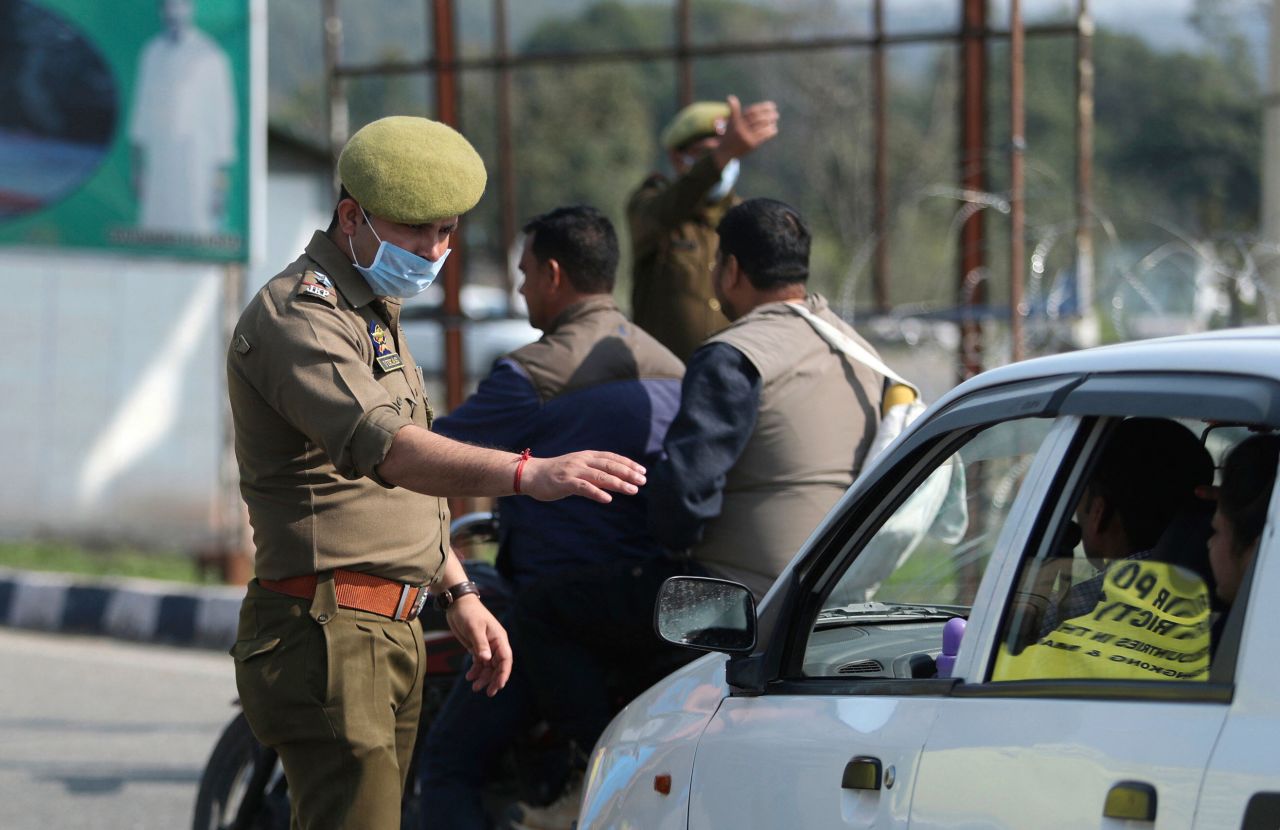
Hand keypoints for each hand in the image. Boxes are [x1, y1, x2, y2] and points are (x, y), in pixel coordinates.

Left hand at [445, 594, 512, 695]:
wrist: (458, 604)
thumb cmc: (468, 613)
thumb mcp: (474, 628)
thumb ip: (480, 644)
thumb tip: (486, 660)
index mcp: (499, 638)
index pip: (506, 659)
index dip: (503, 673)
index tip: (498, 685)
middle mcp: (495, 644)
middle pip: (498, 666)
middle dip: (493, 679)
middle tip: (487, 692)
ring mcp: (487, 646)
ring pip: (489, 666)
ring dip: (483, 677)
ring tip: (474, 687)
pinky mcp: (477, 647)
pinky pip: (480, 663)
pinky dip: (476, 671)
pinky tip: (469, 676)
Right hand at [519, 451, 645, 503]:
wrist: (531, 474)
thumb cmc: (556, 473)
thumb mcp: (577, 468)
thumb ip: (593, 472)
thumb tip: (613, 480)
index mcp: (586, 456)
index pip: (611, 458)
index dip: (628, 463)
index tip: (642, 471)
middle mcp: (582, 461)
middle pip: (609, 465)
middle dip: (628, 472)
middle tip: (643, 480)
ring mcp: (573, 471)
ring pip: (600, 476)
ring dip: (618, 483)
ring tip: (633, 490)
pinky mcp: (565, 482)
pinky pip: (583, 488)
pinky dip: (596, 493)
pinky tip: (608, 499)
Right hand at [712, 95, 778, 167]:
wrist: (725, 152)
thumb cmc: (730, 134)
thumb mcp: (730, 121)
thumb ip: (734, 110)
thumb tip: (731, 98)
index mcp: (736, 120)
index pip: (752, 111)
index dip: (763, 107)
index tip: (772, 105)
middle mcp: (740, 127)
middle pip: (758, 118)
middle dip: (769, 114)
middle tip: (776, 113)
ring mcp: (746, 136)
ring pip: (761, 126)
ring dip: (771, 121)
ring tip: (775, 119)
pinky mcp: (751, 144)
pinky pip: (763, 135)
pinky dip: (770, 131)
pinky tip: (774, 128)